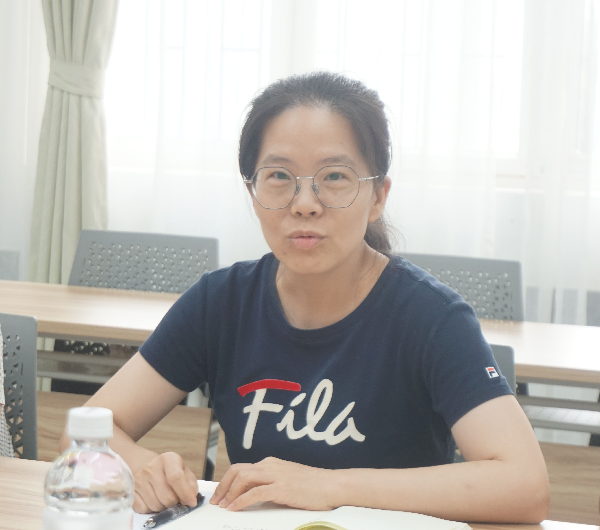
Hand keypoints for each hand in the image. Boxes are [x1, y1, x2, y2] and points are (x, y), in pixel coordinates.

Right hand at [132, 452, 198, 512]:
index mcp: (168, 459)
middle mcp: (151, 467)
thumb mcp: (183, 470)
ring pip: (156, 505)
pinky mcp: (131, 491)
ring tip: (164, 498)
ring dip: (163, 507)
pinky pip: (143, 509)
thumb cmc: (168, 470)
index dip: (185, 493)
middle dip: (175, 502)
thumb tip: (191, 499)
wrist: (145, 465)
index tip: (191, 502)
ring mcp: (139, 479)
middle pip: (167, 496)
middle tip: (176, 499)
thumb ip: (191, 483)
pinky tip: (154, 500)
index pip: (176, 477)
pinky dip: (151, 509)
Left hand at [210, 457, 336, 511]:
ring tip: (223, 506)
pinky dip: (241, 500)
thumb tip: (252, 495)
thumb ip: (270, 484)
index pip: (241, 468)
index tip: (219, 494)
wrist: (331, 485)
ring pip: (243, 478)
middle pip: (237, 470)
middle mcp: (270, 465)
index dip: (227, 481)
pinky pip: (254, 492)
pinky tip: (235, 508)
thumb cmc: (312, 485)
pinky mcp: (281, 488)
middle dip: (223, 486)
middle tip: (216, 501)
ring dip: (229, 493)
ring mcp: (276, 475)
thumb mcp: (286, 480)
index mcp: (271, 463)